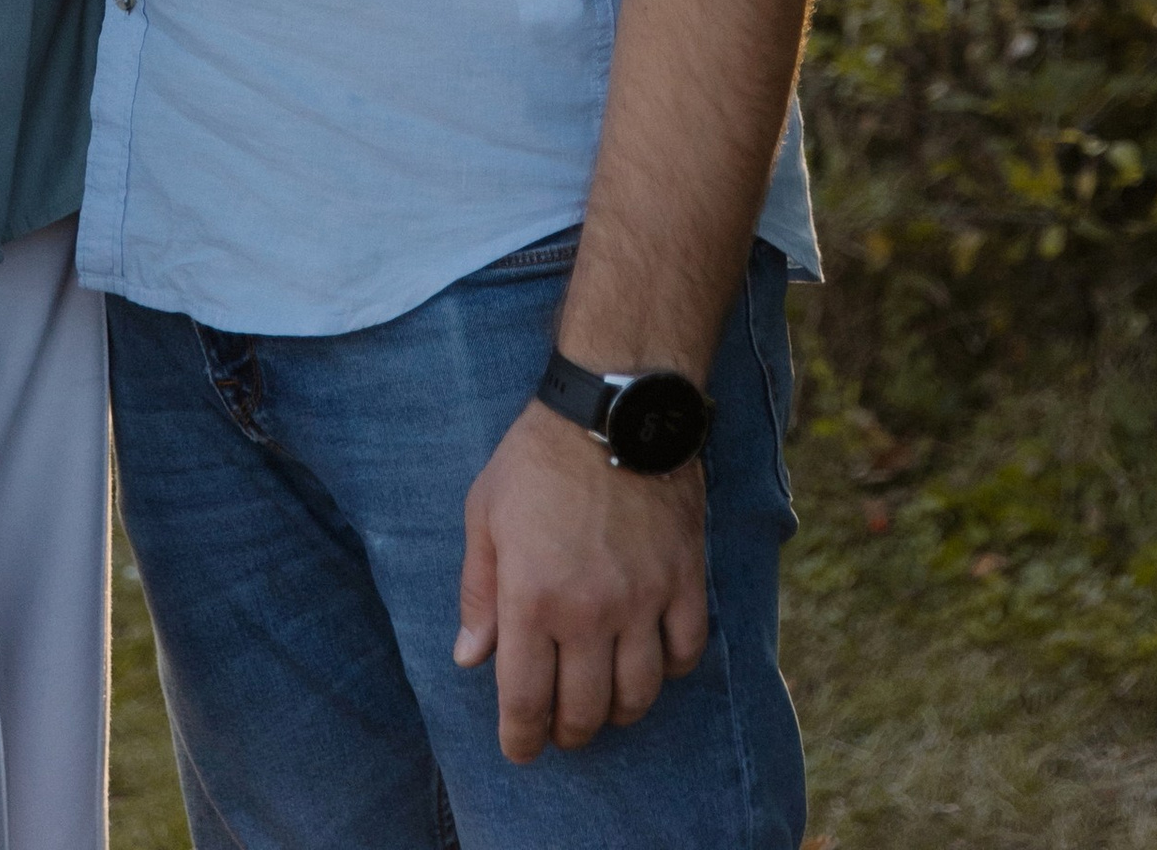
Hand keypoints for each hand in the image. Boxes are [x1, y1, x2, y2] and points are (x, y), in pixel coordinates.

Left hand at [453, 397, 707, 762]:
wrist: (612, 407)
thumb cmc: (537, 458)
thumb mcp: (484, 515)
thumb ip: (478, 592)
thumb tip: (470, 657)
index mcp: (532, 599)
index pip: (526, 701)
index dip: (521, 739)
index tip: (520, 750)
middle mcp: (589, 611)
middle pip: (585, 711)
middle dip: (568, 731)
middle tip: (561, 726)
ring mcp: (643, 598)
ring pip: (638, 693)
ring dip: (618, 710)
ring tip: (604, 701)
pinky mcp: (684, 578)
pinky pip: (686, 651)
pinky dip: (670, 668)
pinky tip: (652, 658)